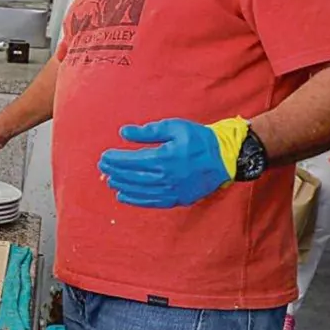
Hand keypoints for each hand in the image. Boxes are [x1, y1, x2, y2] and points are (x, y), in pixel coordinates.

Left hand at [98, 117, 247, 207]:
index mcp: (165, 158)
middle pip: (133, 176)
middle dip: (115, 172)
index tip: (104, 157)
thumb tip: (124, 132)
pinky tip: (124, 196)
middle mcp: (167, 176)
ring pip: (140, 190)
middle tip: (102, 167)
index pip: (132, 160)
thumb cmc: (200, 139)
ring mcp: (173, 190)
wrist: (226, 158)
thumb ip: (148, 131)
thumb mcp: (174, 127)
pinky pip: (153, 202)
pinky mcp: (179, 198)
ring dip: (123, 186)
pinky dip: (136, 200)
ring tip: (110, 181)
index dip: (116, 159)